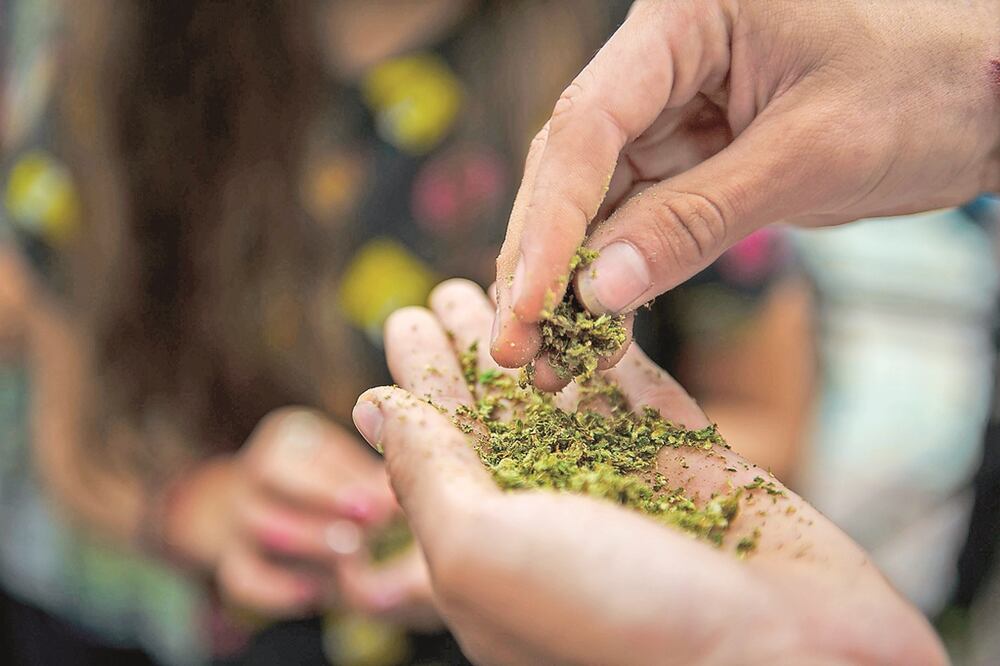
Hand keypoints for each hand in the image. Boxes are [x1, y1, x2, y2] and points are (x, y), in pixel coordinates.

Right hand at [165, 409, 437, 625]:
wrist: (288, 517)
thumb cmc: (344, 489)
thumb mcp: (357, 473)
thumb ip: (375, 482)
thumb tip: (408, 499)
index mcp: (287, 439)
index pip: (293, 451)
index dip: (334, 480)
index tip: (379, 503)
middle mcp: (255, 471)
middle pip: (266, 479)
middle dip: (322, 505)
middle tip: (370, 530)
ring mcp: (240, 518)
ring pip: (259, 525)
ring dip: (309, 541)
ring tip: (353, 557)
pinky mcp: (236, 562)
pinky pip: (241, 578)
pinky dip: (275, 589)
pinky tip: (314, 595)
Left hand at [354, 279, 944, 664]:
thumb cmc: (618, 626)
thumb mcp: (485, 553)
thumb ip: (428, 477)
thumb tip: (374, 407)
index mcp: (491, 550)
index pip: (437, 447)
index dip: (418, 379)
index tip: (400, 315)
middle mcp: (556, 518)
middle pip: (498, 414)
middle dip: (470, 347)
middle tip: (449, 285)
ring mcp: (631, 489)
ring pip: (570, 397)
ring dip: (538, 338)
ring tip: (514, 278)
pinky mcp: (700, 468)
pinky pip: (649, 394)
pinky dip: (617, 350)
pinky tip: (591, 304)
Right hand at [492, 0, 999, 373]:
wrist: (993, 88)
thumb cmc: (927, 85)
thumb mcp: (812, 155)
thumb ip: (698, 222)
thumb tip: (600, 295)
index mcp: (683, 19)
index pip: (587, 125)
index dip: (549, 223)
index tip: (527, 306)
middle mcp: (661, 59)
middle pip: (572, 166)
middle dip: (543, 262)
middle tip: (518, 351)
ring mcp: (672, 109)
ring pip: (594, 200)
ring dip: (570, 282)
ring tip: (548, 361)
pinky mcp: (693, 154)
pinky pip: (637, 217)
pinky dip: (617, 276)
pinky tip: (595, 331)